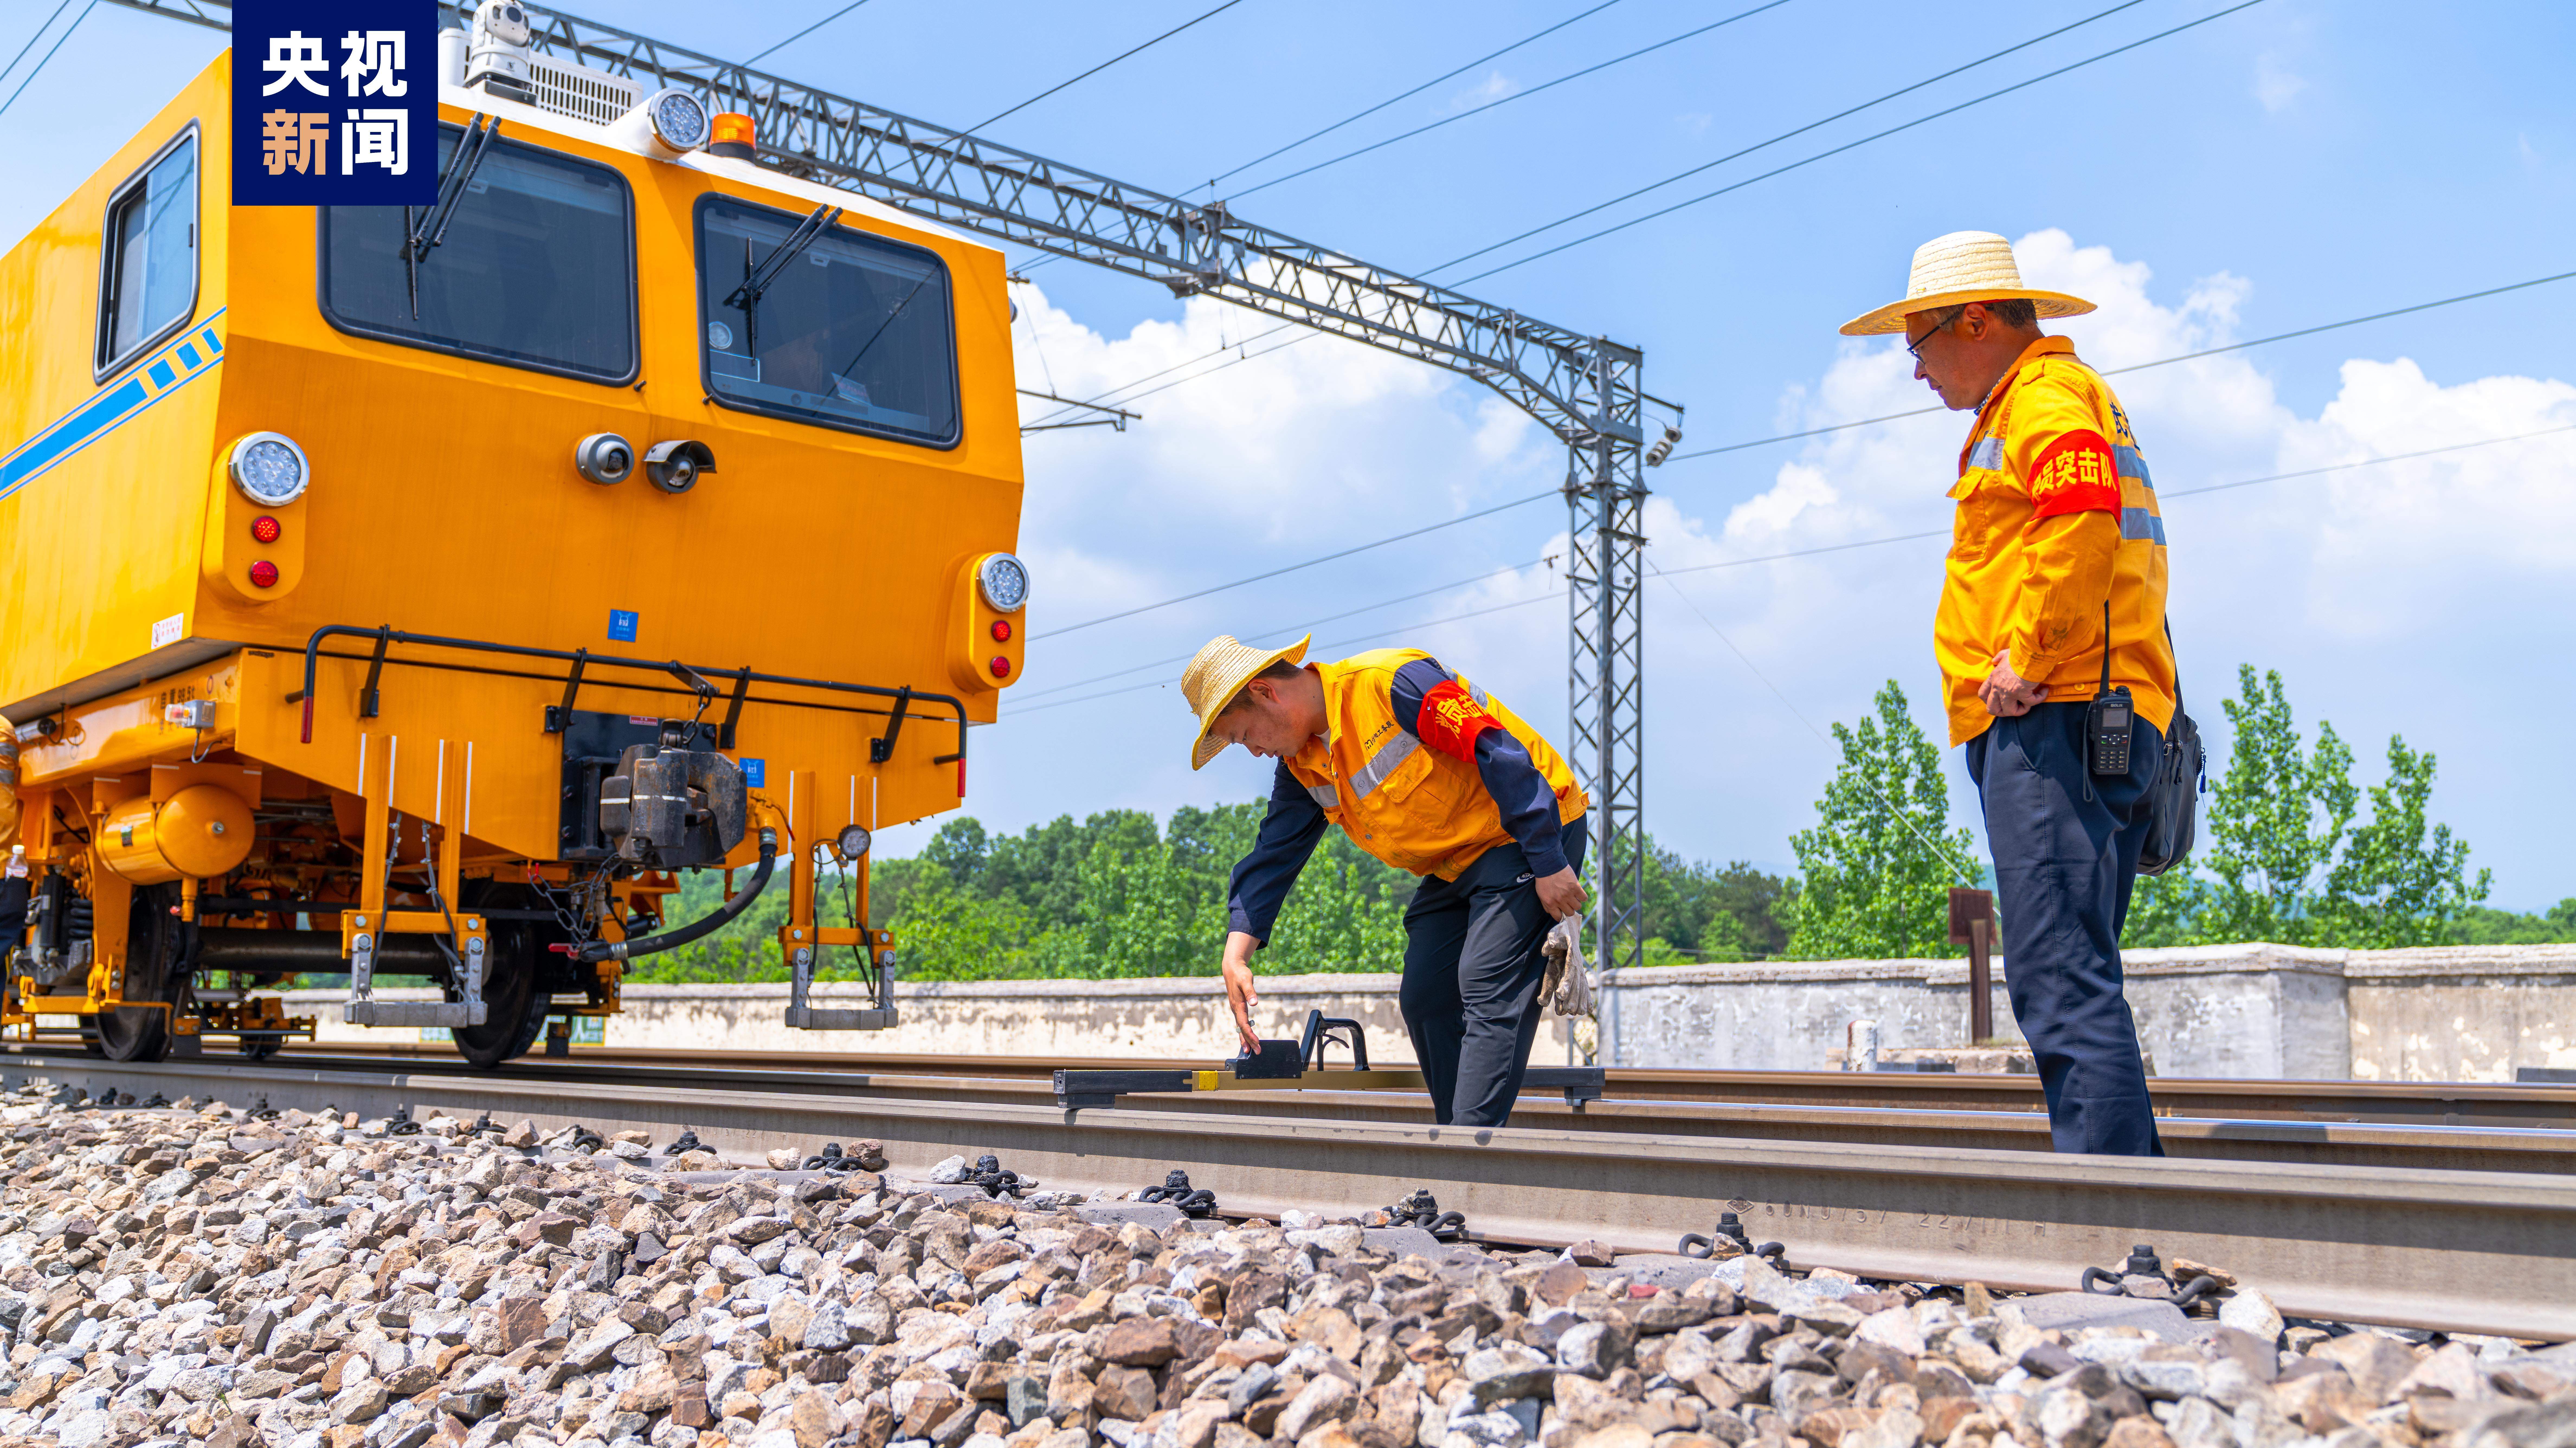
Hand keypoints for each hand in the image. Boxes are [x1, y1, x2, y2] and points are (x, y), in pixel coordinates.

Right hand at [1220, 933, 1260, 1052]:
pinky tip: (1246, 1038)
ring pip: (1239, 1027)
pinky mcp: (1237, 1008)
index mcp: (1237, 1005)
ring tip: (1249, 1051)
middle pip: (1241, 1029)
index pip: (1243, 1023)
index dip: (1249, 1034)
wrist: (1232, 969)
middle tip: (1256, 1052)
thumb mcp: (1246, 980)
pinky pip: (1240, 1023)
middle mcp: (1235, 1009)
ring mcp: (1235, 1009)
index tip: (1256, 1042)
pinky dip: (1243, 1032)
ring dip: (1245, 1039)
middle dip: (1248, 1041)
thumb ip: (1251, 992)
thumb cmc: (1240, 974)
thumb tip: (1255, 1003)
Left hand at [1534, 867, 1587, 920]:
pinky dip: (1582, 896)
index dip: (1561, 916)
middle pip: (1570, 913)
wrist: (1549, 865)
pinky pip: (1584, 898)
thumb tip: (1552, 912)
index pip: (1558, 917)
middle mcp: (1559, 901)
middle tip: (1568, 903)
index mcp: (1550, 903)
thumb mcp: (1541, 894)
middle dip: (1569, 909)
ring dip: (1576, 903)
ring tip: (1573, 896)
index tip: (1563, 912)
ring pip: (1578, 907)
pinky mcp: (1575, 887)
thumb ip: (1546, 905)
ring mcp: (1568, 894)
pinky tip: (1578, 893)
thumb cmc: (1543, 879)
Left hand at [1979, 649, 2048, 716]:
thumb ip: (1998, 658)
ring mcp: (2008, 691)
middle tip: (2014, 707)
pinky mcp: (2021, 693)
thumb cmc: (2019, 653)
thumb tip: (1994, 661)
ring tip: (2029, 702)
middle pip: (1992, 709)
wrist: (2030, 652)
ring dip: (2021, 710)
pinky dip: (2039, 698)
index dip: (1989, 701)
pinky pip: (2030, 703)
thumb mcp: (2005, 653)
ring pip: (2009, 711)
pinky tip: (2044, 690)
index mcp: (1993, 678)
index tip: (2000, 701)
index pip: (1982, 695)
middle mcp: (1997, 687)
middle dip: (2003, 712)